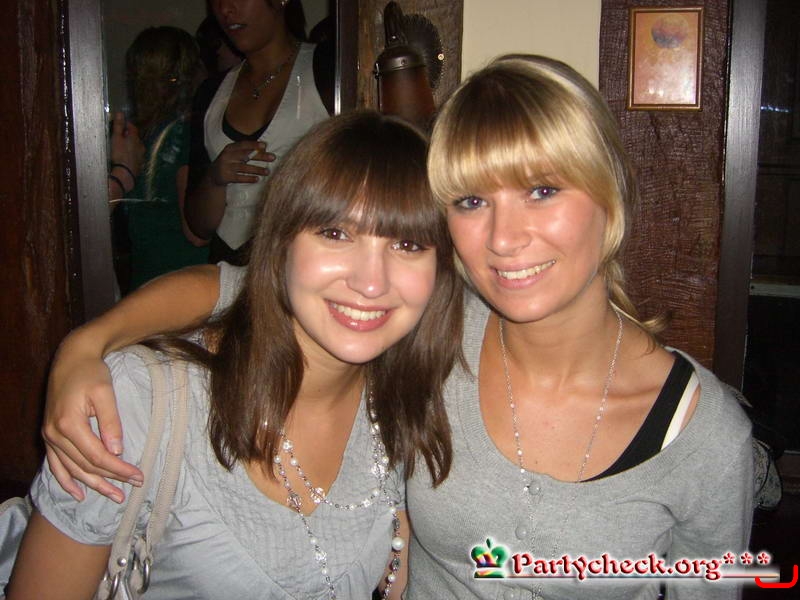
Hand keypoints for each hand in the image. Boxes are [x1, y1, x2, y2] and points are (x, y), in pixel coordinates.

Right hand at [43, 335, 142, 503]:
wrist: (71, 358)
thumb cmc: (91, 373)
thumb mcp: (105, 393)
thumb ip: (111, 422)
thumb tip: (117, 451)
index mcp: (69, 424)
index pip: (97, 456)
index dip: (118, 469)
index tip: (138, 475)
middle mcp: (55, 434)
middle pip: (86, 465)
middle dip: (112, 478)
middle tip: (135, 486)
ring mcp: (49, 437)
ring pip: (72, 469)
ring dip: (93, 485)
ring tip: (114, 496)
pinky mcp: (49, 436)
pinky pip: (55, 465)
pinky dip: (66, 481)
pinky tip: (79, 494)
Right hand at [109, 112, 144, 189]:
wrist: (125, 173)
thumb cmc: (119, 154)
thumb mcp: (116, 138)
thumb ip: (119, 126)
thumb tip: (120, 113)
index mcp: (135, 138)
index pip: (133, 127)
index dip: (127, 125)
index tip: (121, 125)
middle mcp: (141, 146)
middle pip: (135, 138)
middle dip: (128, 136)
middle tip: (119, 136)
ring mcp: (141, 156)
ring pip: (136, 147)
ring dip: (130, 145)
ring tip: (121, 147)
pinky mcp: (140, 164)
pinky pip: (136, 156)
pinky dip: (131, 154)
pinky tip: (125, 157)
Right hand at [209, 140, 274, 185]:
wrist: (214, 175)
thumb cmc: (229, 162)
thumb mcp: (235, 154)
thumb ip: (247, 151)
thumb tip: (264, 148)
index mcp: (230, 148)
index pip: (243, 144)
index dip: (254, 144)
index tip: (265, 145)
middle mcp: (228, 156)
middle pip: (246, 155)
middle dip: (260, 156)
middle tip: (273, 158)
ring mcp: (226, 166)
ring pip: (244, 167)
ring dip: (257, 169)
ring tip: (267, 172)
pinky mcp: (226, 176)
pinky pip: (239, 178)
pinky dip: (249, 178)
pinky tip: (257, 179)